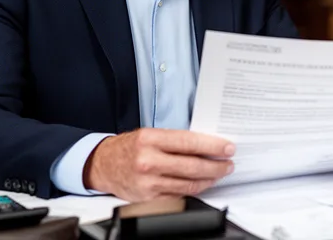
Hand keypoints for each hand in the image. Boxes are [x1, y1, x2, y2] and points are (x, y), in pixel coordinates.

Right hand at [84, 128, 234, 200]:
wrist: (103, 165)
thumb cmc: (129, 147)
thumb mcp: (150, 134)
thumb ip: (176, 140)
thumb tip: (207, 144)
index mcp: (150, 139)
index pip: (189, 142)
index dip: (213, 146)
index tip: (228, 148)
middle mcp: (148, 161)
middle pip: (192, 166)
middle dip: (216, 165)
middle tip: (228, 163)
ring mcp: (148, 182)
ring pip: (188, 183)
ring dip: (209, 179)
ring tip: (219, 173)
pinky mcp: (148, 198)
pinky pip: (179, 195)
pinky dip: (194, 190)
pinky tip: (202, 183)